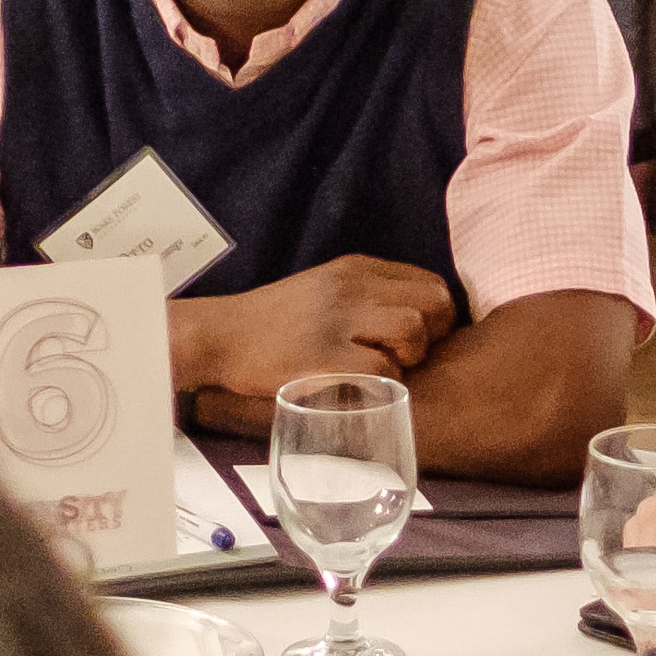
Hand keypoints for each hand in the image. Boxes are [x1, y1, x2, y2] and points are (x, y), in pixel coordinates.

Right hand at [182, 255, 450, 407]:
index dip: (437, 316)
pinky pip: (382, 370)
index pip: (430, 282)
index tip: (419, 340)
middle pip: (434, 303)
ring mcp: (336, 319)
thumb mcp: (323, 291)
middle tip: (406, 359)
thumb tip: (418, 319)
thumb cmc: (272, 324)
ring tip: (379, 370)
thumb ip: (367, 295)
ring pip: (412, 331)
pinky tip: (357, 386)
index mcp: (355, 268)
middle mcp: (351, 286)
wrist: (218, 337)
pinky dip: (380, 385)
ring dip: (407, 359)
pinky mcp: (323, 356)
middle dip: (432, 337)